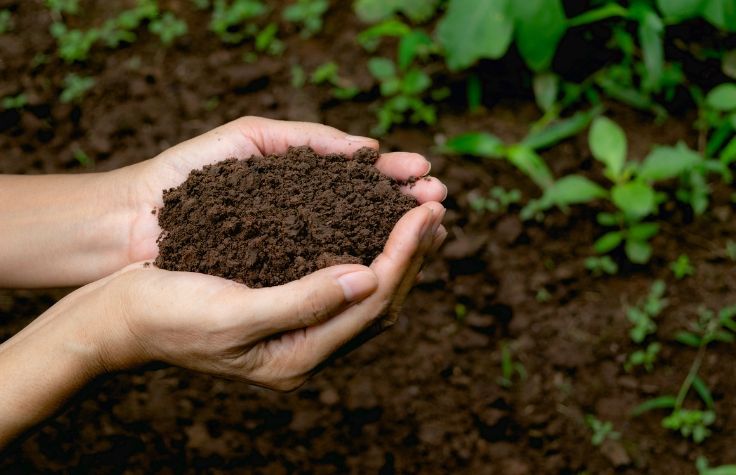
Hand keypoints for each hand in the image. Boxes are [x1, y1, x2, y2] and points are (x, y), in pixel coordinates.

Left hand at [112, 116, 446, 264]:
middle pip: (369, 239)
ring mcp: (287, 277)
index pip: (363, 205)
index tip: (429, 183)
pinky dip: (358, 279)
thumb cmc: (183, 180)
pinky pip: (322, 292)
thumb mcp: (250, 143)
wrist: (127, 222)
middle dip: (409, 222)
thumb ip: (308, 142)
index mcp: (303, 207)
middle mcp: (302, 247)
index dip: (398, 194)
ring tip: (429, 230)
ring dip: (397, 252)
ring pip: (356, 269)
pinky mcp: (272, 303)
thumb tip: (371, 152)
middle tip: (439, 204)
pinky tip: (384, 267)